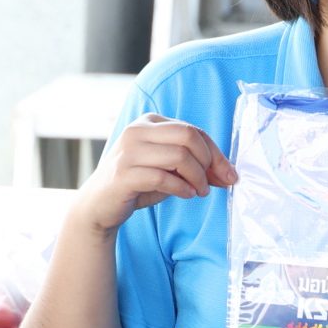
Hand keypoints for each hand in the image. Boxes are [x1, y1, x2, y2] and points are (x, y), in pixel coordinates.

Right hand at [77, 114, 235, 233]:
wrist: (99, 205)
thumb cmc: (138, 183)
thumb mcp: (170, 169)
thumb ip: (196, 166)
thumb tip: (229, 174)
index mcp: (149, 122)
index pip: (193, 130)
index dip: (216, 153)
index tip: (229, 174)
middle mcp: (137, 131)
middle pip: (189, 136)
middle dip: (209, 162)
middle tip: (212, 183)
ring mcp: (128, 151)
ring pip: (179, 156)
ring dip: (197, 178)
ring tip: (199, 191)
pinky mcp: (123, 173)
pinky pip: (163, 177)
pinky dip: (182, 188)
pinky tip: (186, 195)